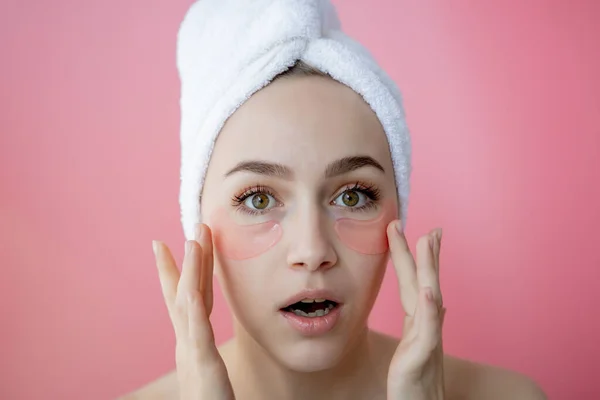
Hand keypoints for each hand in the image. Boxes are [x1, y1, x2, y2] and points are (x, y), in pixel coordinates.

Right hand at [152, 224, 234, 399]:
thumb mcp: (206, 373)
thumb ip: (203, 353)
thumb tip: (203, 337)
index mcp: (192, 343)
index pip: (186, 299)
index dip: (181, 271)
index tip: (176, 245)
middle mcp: (187, 343)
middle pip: (184, 292)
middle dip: (186, 260)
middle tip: (188, 229)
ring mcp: (192, 352)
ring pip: (188, 303)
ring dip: (189, 271)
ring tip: (192, 241)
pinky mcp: (202, 365)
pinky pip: (197, 331)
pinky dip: (191, 307)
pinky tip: (190, 286)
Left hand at [386, 222, 445, 398]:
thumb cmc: (417, 380)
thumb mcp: (419, 345)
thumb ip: (426, 321)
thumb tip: (436, 300)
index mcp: (419, 321)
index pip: (418, 282)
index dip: (420, 257)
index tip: (425, 232)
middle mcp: (425, 326)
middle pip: (423, 281)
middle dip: (422, 251)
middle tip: (426, 223)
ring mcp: (425, 340)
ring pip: (427, 297)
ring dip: (428, 267)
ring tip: (426, 240)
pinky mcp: (420, 357)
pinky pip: (427, 330)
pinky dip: (430, 309)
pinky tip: (431, 291)